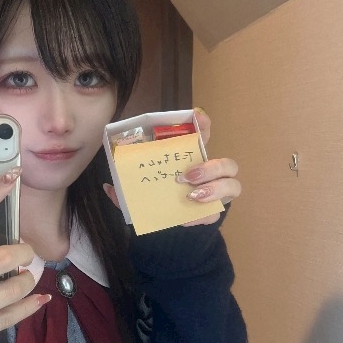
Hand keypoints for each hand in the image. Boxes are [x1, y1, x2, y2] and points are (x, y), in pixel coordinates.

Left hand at [102, 108, 240, 226]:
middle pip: (228, 163)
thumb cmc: (155, 198)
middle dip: (211, 167)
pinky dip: (200, 215)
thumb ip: (125, 189)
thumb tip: (109, 186)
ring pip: (233, 185)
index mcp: (191, 158)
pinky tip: (186, 218)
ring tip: (191, 195)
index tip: (196, 117)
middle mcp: (209, 174)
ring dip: (214, 188)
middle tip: (186, 175)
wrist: (163, 225)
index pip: (204, 135)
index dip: (204, 124)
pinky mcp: (212, 214)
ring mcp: (215, 194)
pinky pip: (215, 213)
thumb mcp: (138, 191)